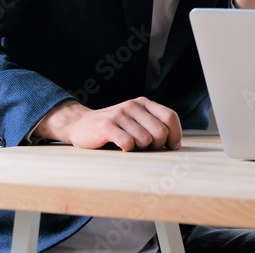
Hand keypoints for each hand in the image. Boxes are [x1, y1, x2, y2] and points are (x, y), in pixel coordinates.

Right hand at [35, 97, 182, 150]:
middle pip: (160, 131)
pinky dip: (127, 150)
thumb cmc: (112, 127)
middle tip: (146, 149)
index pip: (170, 116)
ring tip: (130, 146)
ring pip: (145, 140)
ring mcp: (120, 115)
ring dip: (140, 149)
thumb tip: (175, 143)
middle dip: (157, 146)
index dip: (175, 134)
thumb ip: (153, 125)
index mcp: (143, 103)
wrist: (79, 124)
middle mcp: (133, 106)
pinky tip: (120, 148)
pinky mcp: (107, 126)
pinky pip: (128, 144)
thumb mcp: (135, 120)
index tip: (172, 147)